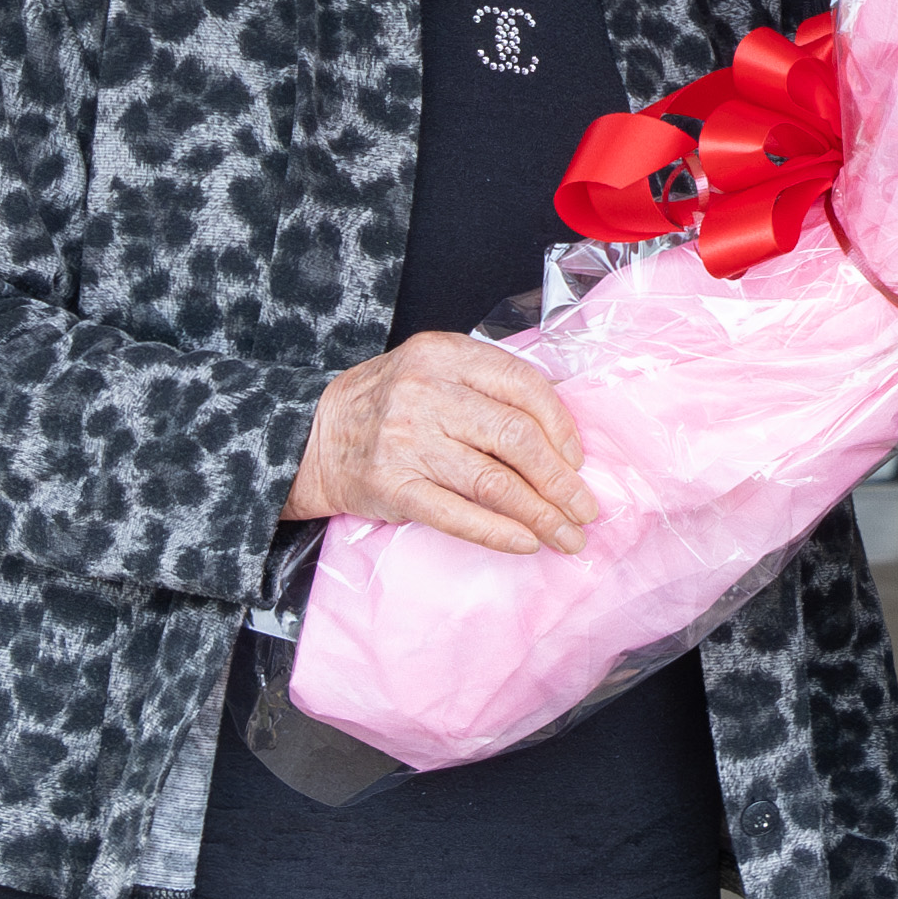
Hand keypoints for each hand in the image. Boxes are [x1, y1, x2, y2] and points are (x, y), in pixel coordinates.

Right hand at [287, 330, 593, 553]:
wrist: (311, 435)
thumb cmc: (390, 404)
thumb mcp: (435, 371)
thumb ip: (490, 388)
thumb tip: (563, 435)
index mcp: (445, 355)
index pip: (524, 386)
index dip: (562, 427)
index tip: (579, 460)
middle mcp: (426, 393)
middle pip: (516, 438)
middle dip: (562, 481)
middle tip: (586, 509)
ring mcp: (406, 441)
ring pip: (494, 482)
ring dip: (541, 516)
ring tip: (568, 537)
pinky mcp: (392, 486)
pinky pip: (457, 515)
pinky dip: (499, 533)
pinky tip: (527, 543)